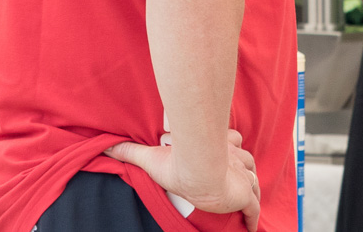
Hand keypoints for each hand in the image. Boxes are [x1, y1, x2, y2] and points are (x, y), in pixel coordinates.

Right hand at [105, 129, 260, 230]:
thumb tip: (107, 147)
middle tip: (235, 178)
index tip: (225, 152)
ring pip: (253, 179)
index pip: (230, 140)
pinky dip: (254, 217)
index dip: (229, 144)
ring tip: (246, 196)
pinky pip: (254, 208)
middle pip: (245, 159)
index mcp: (217, 145)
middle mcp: (234, 156)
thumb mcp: (152, 156)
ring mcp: (243, 175)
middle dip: (242, 166)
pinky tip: (252, 226)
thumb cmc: (178, 162)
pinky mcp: (246, 194)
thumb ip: (131, 152)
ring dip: (251, 186)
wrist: (198, 169)